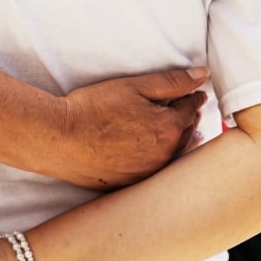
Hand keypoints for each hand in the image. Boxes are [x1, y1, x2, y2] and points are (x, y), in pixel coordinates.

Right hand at [59, 67, 208, 188]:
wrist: (59, 139)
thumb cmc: (93, 109)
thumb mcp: (134, 86)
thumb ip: (171, 82)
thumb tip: (201, 76)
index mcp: (169, 129)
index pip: (191, 108)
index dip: (193, 96)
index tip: (195, 92)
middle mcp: (164, 156)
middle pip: (187, 133)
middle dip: (189, 119)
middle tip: (189, 109)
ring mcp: (147, 174)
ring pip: (173, 155)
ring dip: (178, 141)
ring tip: (177, 132)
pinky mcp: (130, 184)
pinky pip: (153, 170)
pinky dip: (158, 159)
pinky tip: (152, 153)